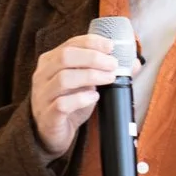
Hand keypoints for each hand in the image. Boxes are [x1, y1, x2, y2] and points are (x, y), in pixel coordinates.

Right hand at [29, 34, 118, 159]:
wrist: (53, 133)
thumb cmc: (69, 103)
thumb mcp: (86, 83)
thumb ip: (105, 71)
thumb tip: (133, 63)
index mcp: (50, 61)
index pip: (70, 44)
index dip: (92, 42)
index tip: (111, 46)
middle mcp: (42, 75)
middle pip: (65, 57)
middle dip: (93, 58)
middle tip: (113, 64)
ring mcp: (42, 96)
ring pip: (64, 78)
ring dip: (91, 76)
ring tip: (109, 78)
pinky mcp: (48, 115)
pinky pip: (62, 104)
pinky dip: (81, 98)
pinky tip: (95, 97)